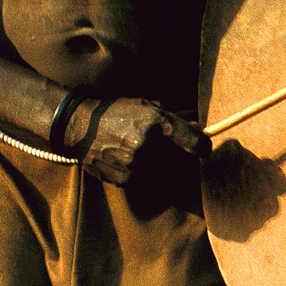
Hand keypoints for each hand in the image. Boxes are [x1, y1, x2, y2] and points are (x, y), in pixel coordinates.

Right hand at [64, 96, 210, 184]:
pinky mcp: (125, 179)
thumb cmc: (115, 111)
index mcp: (154, 121)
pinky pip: (144, 179)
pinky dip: (141, 173)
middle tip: (166, 150)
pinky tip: (127, 159)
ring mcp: (135, 164)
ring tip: (138, 151)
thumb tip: (196, 128)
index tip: (205, 149)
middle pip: (178, 160)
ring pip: (161, 172)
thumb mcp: (144, 105)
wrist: (80, 126)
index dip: (201, 145)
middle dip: (176, 156)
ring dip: (158, 166)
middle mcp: (147, 143)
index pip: (191, 139)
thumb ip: (171, 118)